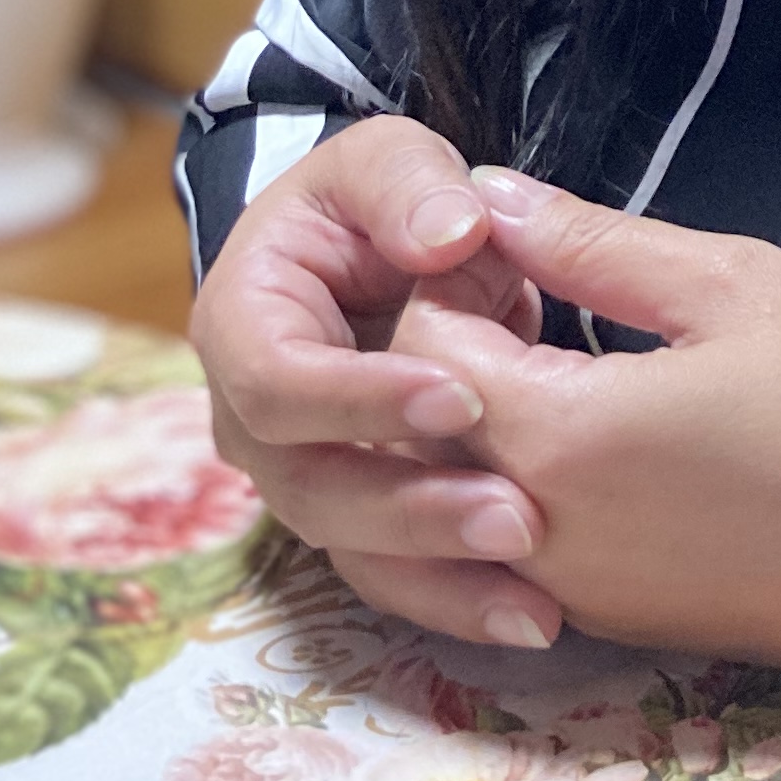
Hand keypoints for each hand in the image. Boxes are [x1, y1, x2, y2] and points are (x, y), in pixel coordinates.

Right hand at [186, 116, 563, 647]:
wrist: (379, 252)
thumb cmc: (375, 202)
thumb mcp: (385, 161)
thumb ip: (410, 185)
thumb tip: (452, 232)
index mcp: (243, 324)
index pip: (279, 381)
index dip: (361, 399)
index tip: (463, 401)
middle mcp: (258, 422)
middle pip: (314, 488)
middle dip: (412, 512)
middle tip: (515, 519)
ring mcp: (308, 477)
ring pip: (355, 550)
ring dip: (442, 580)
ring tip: (534, 603)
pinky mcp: (364, 518)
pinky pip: (399, 574)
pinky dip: (461, 600)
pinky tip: (538, 618)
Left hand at [397, 173, 780, 670]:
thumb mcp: (731, 285)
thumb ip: (592, 242)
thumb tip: (491, 196)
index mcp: (559, 437)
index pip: (417, 348)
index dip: (454, 280)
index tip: (526, 247)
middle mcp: (535, 533)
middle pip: (417, 429)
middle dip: (456, 348)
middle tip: (541, 293)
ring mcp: (568, 593)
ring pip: (456, 493)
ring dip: (484, 417)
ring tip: (571, 355)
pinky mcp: (609, 622)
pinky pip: (513, 543)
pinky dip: (522, 480)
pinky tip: (609, 428)